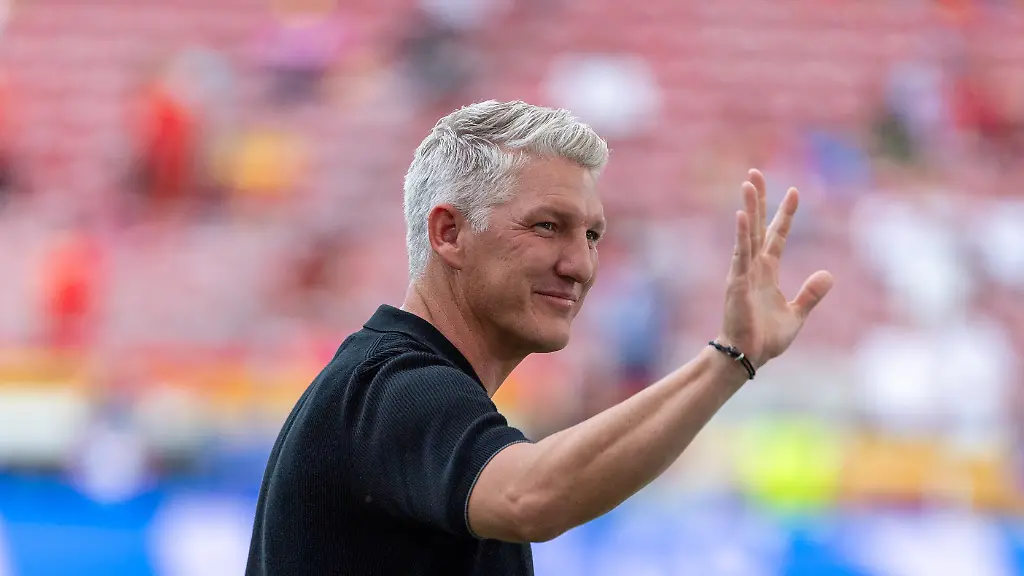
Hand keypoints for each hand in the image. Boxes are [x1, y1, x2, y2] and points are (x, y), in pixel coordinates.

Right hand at [718, 169, 833, 368]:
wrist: (748, 357)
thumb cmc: (766, 338)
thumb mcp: (797, 314)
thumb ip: (811, 294)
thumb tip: (829, 274)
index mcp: (767, 272)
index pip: (777, 236)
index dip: (785, 214)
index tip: (794, 192)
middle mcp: (754, 266)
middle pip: (756, 225)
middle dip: (758, 199)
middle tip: (755, 173)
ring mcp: (743, 272)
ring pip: (747, 233)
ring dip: (748, 208)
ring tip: (748, 183)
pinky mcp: (737, 282)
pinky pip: (740, 254)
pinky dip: (741, 234)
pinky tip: (741, 215)